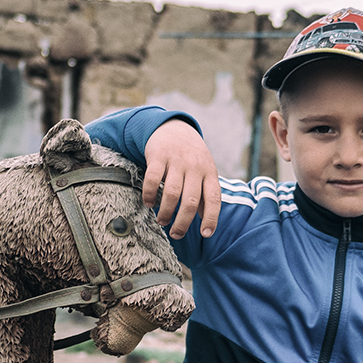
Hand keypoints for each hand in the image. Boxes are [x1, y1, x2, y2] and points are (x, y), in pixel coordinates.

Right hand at [142, 118, 219, 238]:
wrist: (174, 128)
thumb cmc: (191, 157)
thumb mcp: (204, 172)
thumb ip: (205, 194)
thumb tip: (206, 223)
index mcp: (209, 172)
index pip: (214, 198)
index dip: (211, 217)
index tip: (206, 233)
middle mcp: (195, 166)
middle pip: (191, 200)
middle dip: (182, 222)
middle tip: (176, 234)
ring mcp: (176, 160)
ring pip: (172, 193)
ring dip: (166, 212)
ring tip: (162, 221)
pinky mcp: (158, 155)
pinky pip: (153, 179)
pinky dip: (149, 194)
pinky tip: (148, 203)